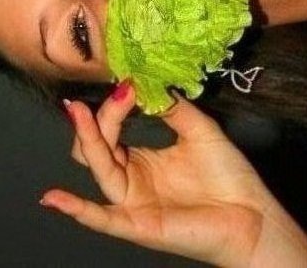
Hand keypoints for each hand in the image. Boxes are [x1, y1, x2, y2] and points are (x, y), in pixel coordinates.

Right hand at [41, 84, 306, 266]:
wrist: (253, 215)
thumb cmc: (228, 176)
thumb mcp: (198, 130)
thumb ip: (171, 108)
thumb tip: (146, 82)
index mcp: (141, 159)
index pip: (111, 129)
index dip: (116, 106)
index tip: (129, 83)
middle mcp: (131, 179)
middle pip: (96, 146)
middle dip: (99, 118)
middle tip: (116, 94)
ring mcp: (132, 202)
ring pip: (98, 168)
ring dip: (88, 139)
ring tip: (81, 112)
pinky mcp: (138, 225)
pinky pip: (102, 218)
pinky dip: (76, 209)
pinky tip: (53, 198)